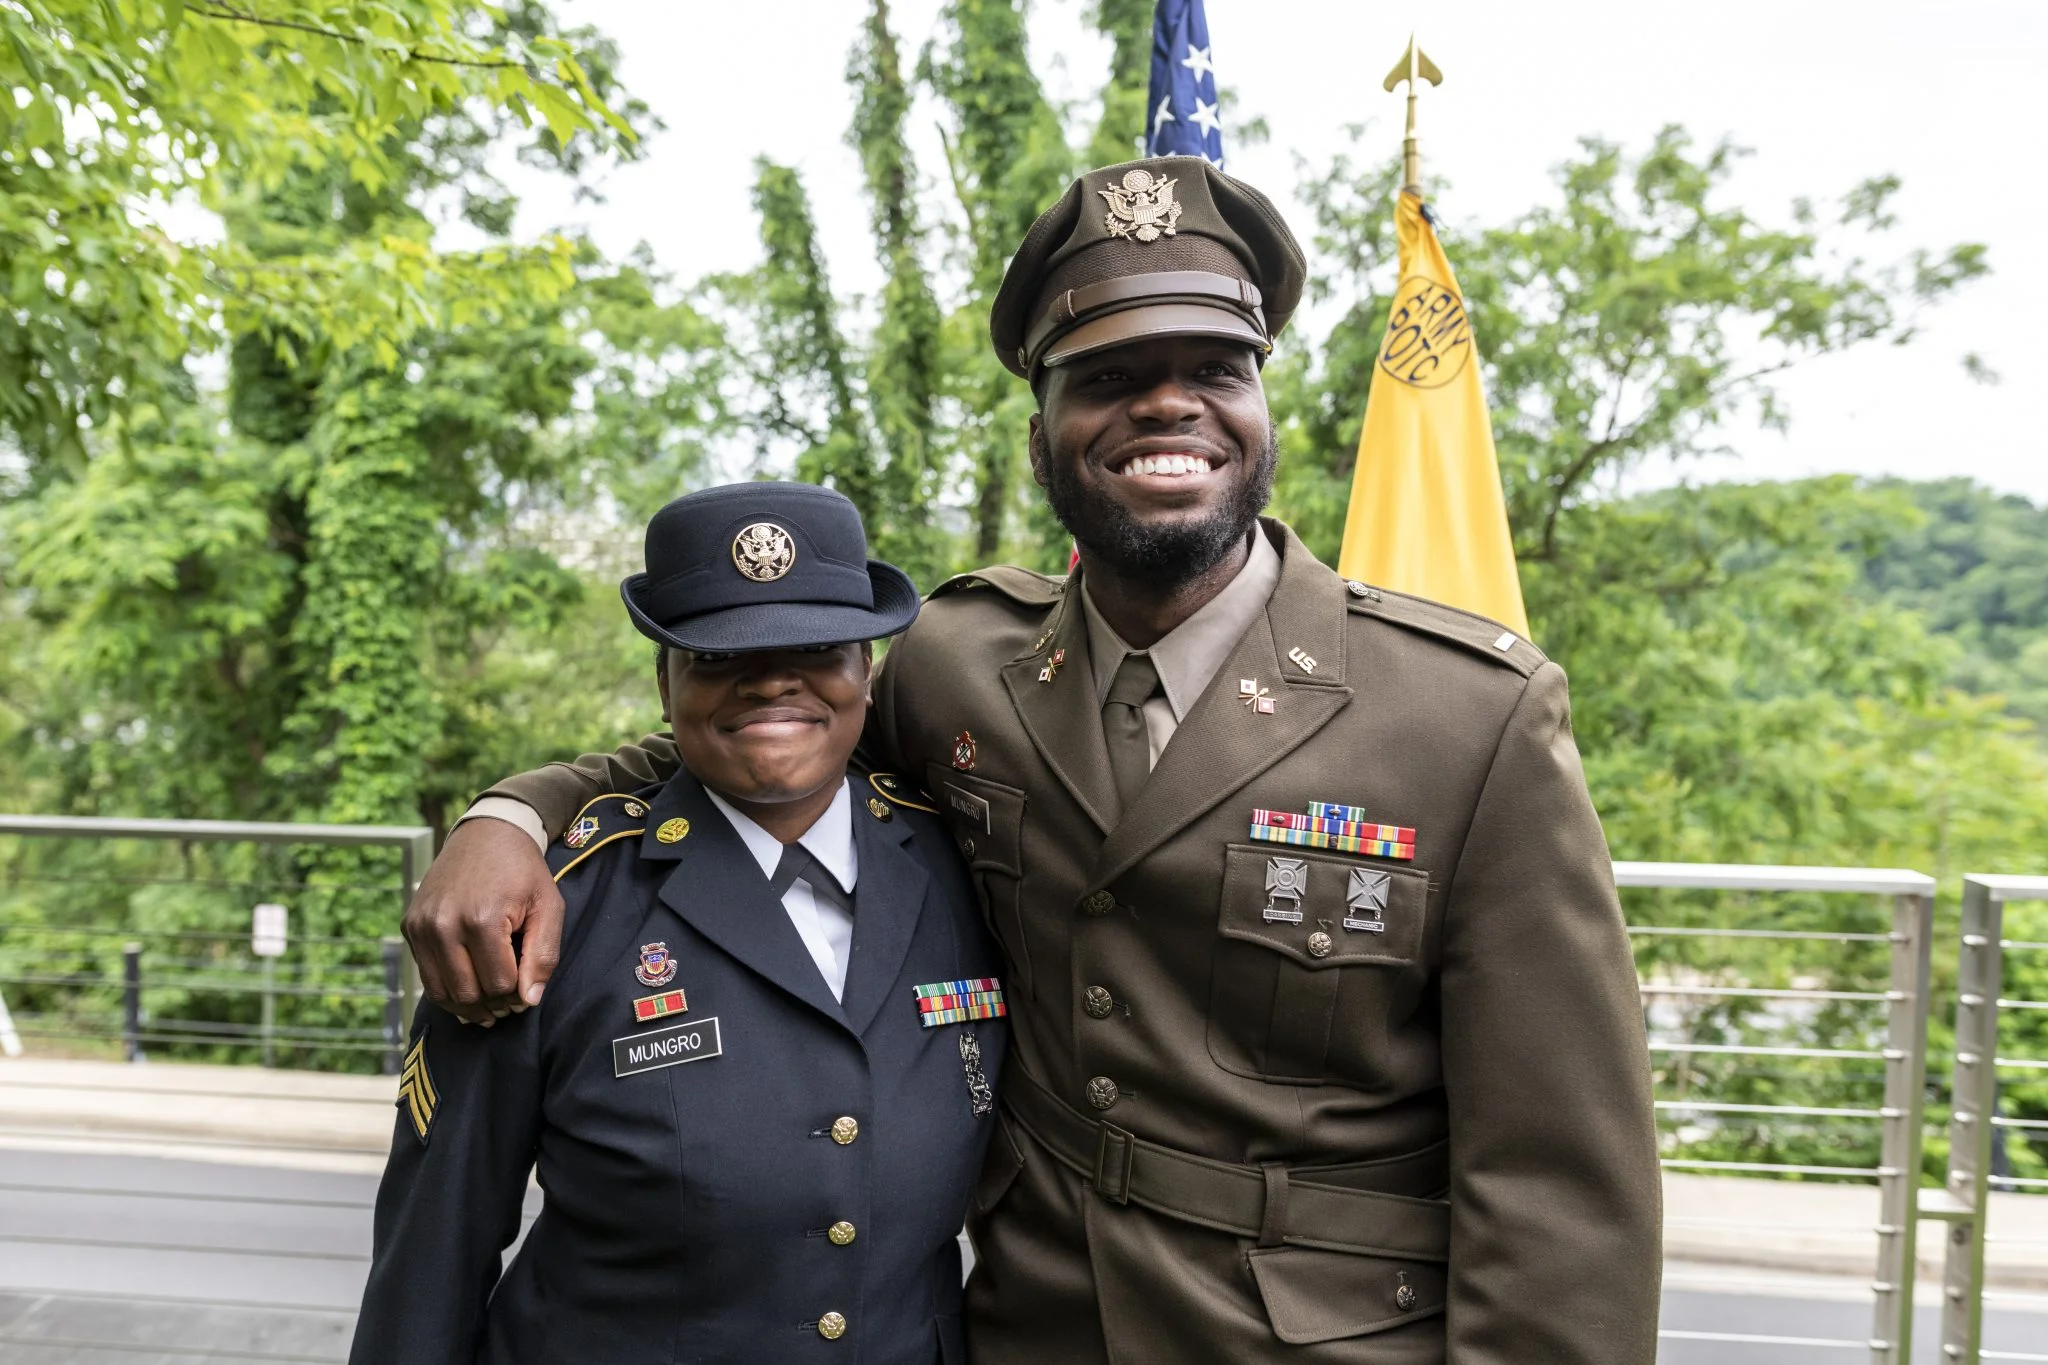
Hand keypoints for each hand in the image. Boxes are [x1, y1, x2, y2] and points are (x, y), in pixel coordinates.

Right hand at [402, 817, 563, 1025]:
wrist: (487, 834)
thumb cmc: (523, 872)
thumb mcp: (548, 907)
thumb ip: (544, 955)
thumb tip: (528, 1001)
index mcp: (481, 919)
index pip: (498, 984)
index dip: (516, 997)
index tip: (525, 995)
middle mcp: (444, 924)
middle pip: (467, 993)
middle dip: (492, 1006)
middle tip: (507, 1005)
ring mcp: (422, 926)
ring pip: (441, 992)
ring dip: (466, 1007)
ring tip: (488, 1007)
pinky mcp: (410, 926)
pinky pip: (425, 975)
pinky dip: (446, 990)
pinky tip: (466, 991)